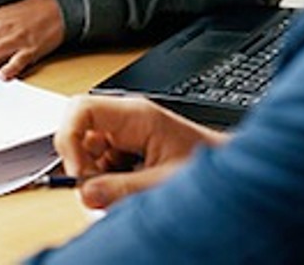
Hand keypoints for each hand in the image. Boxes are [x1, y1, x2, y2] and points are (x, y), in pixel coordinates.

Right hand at [56, 95, 227, 208]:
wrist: (233, 172)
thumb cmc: (209, 166)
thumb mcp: (163, 181)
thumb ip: (123, 188)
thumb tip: (85, 193)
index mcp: (135, 115)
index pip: (81, 109)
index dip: (70, 138)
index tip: (78, 172)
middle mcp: (126, 119)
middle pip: (78, 129)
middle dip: (80, 161)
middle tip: (94, 187)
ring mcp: (125, 133)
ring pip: (87, 148)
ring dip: (94, 174)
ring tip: (120, 191)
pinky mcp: (127, 149)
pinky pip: (100, 161)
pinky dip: (105, 179)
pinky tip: (126, 187)